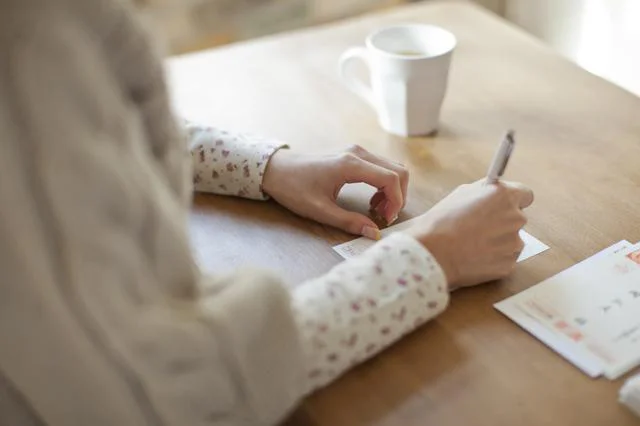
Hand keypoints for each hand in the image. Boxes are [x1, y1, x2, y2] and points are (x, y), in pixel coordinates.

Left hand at [262, 145, 408, 238]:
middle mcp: (358, 153)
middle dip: (398, 196)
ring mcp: (357, 151)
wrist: (276, 169)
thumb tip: (374, 233)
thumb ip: (348, 222)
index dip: (396, 201)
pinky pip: (380, 167)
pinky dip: (383, 185)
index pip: (391, 179)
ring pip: (392, 168)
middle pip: (398, 171)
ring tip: (376, 211)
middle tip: (384, 218)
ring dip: (392, 191)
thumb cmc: (293, 188)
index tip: (385, 220)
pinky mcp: (354, 155)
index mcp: (351, 165)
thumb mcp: (319, 210)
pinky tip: (371, 201)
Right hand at [404, 180, 533, 289]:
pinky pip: (505, 258)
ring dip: (499, 241)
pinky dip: (494, 258)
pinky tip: (475, 256)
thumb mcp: (461, 194)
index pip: (526, 195)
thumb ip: (485, 192)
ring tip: (474, 244)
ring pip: (512, 240)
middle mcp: (515, 218)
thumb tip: (493, 193)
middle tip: (480, 227)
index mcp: (504, 196)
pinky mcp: (508, 265)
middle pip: (517, 218)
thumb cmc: (442, 221)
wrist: (433, 252)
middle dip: (503, 222)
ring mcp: (514, 244)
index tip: (503, 206)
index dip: (513, 200)